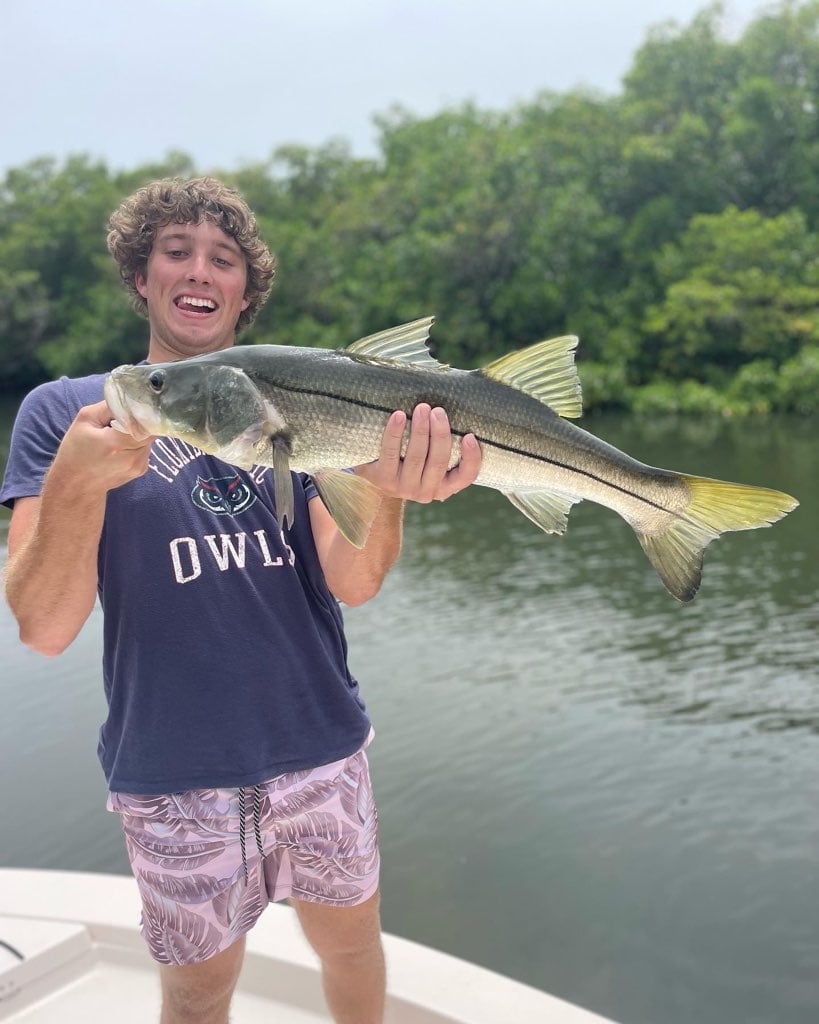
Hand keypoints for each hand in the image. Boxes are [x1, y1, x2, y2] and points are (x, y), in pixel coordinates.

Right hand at [50, 400, 155, 493]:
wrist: (76, 485)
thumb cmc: (75, 451)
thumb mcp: (85, 420)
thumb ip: (109, 406)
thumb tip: (129, 397)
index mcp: (117, 442)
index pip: (146, 421)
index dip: (143, 411)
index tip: (135, 406)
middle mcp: (133, 456)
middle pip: (150, 429)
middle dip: (139, 420)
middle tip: (122, 419)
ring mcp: (140, 465)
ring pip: (149, 439)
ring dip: (138, 432)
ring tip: (118, 434)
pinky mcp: (141, 470)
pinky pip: (145, 448)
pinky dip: (136, 443)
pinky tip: (120, 446)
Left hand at [355, 404, 480, 502]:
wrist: (377, 476)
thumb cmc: (412, 460)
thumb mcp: (431, 460)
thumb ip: (443, 445)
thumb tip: (461, 411)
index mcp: (445, 486)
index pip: (466, 476)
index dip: (472, 458)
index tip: (470, 436)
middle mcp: (427, 491)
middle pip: (438, 462)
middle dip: (440, 434)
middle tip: (438, 411)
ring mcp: (404, 488)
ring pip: (416, 457)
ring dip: (420, 430)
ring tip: (422, 408)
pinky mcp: (384, 480)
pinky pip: (390, 453)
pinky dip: (395, 433)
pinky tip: (398, 416)